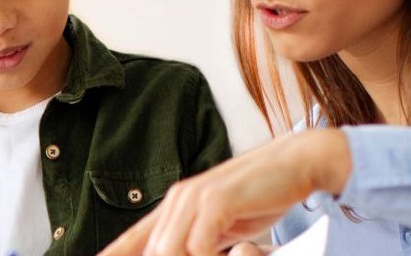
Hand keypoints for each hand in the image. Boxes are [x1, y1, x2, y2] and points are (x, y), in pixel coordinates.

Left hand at [99, 128, 351, 254]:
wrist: (296, 163)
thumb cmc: (262, 196)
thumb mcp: (222, 227)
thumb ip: (199, 243)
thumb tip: (187, 254)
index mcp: (176, 206)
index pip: (134, 240)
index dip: (113, 255)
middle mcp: (179, 200)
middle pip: (153, 251)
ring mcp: (195, 198)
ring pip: (168, 251)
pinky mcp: (217, 200)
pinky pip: (198, 246)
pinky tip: (234, 255)